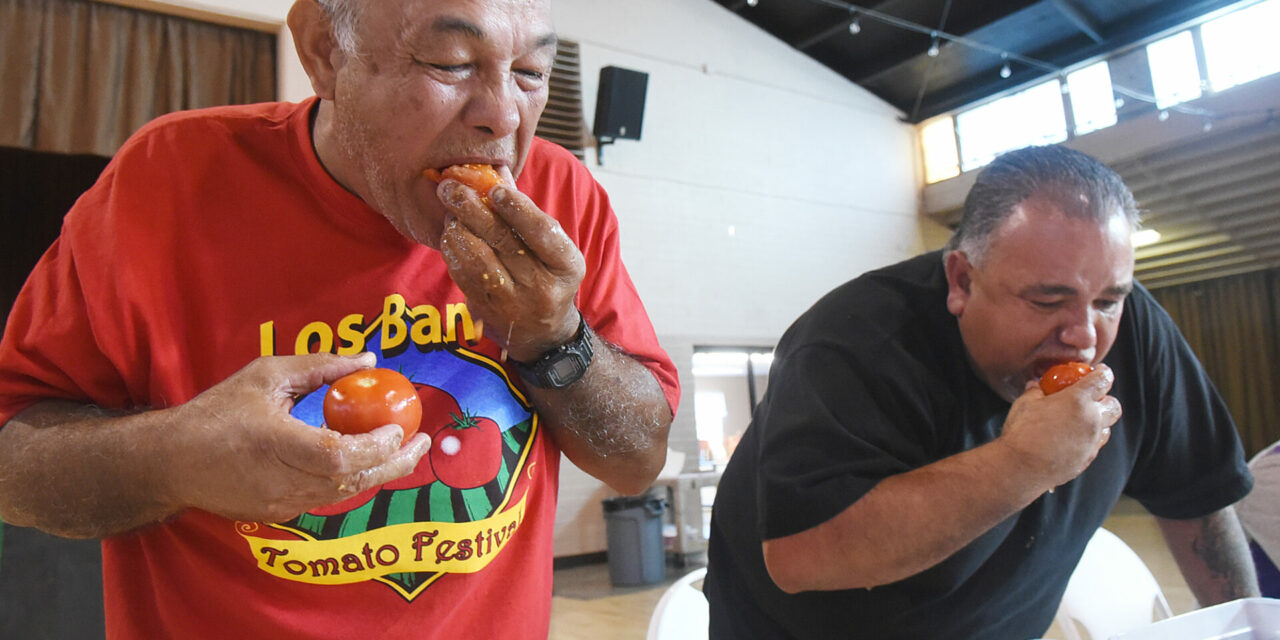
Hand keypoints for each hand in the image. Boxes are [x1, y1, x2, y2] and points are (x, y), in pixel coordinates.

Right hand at [163, 353, 430, 522]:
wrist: (172, 462)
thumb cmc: (217, 413)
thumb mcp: (267, 376)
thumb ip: (319, 367)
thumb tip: (367, 360)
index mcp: (276, 445)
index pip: (339, 457)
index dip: (376, 446)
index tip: (400, 427)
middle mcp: (282, 481)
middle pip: (353, 481)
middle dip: (395, 462)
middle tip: (423, 442)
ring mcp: (281, 504)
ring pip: (344, 494)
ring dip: (378, 472)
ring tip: (403, 449)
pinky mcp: (279, 515)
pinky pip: (326, 498)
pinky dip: (350, 480)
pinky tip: (365, 461)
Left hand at [437, 179, 584, 362]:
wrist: (543, 333)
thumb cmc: (547, 276)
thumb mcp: (551, 248)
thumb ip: (524, 212)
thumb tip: (496, 172)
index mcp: (567, 265)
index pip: (543, 232)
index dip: (518, 209)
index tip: (496, 190)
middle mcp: (544, 287)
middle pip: (504, 242)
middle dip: (473, 210)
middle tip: (451, 188)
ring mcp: (515, 304)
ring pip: (479, 260)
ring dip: (458, 230)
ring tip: (449, 211)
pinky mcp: (489, 313)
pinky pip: (464, 277)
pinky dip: (453, 251)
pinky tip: (450, 235)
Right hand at [997, 365, 1120, 488]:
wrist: (1021, 467)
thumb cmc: (1023, 432)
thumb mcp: (1025, 404)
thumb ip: (1035, 391)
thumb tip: (1035, 385)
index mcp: (1078, 400)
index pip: (1102, 380)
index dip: (1103, 373)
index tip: (1101, 371)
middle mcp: (1091, 420)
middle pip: (1113, 405)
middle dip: (1106, 400)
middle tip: (1092, 399)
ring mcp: (1091, 441)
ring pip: (1107, 428)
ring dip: (1099, 421)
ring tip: (1081, 421)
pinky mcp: (1087, 458)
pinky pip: (1095, 445)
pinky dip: (1089, 439)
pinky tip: (1073, 438)